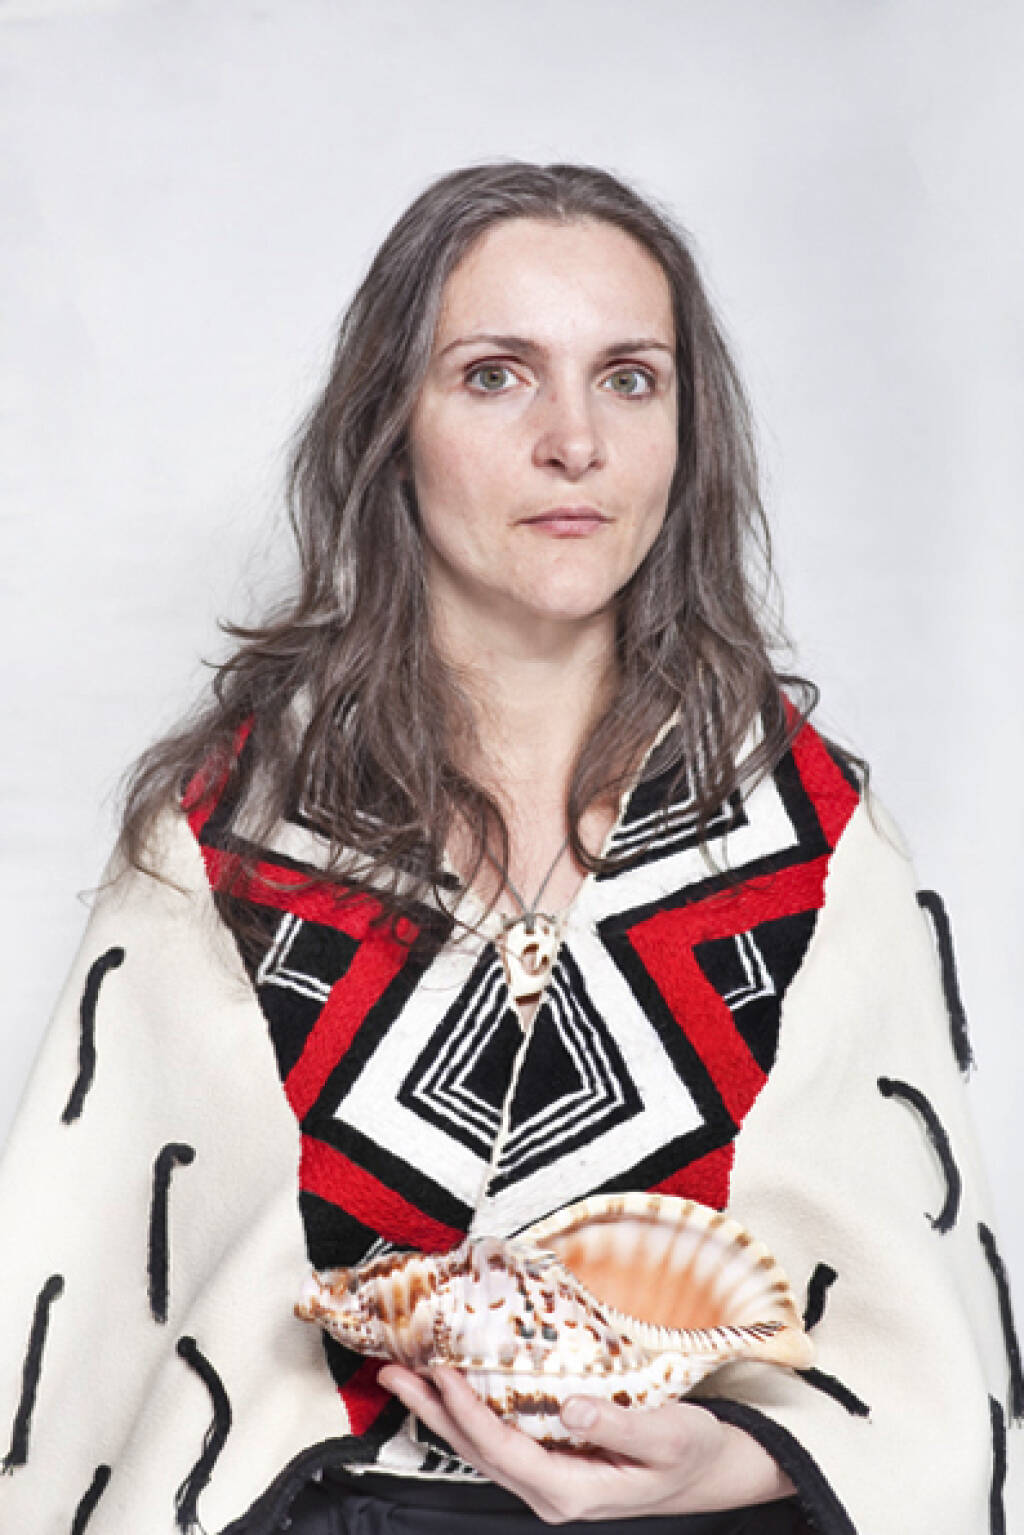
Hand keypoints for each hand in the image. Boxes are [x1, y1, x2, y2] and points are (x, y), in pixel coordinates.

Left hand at [377, 1364, 795, 1522]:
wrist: (708, 1471)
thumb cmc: (692, 1453)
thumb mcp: (669, 1437)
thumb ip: (622, 1424)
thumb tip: (572, 1406)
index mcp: (572, 1491)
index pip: (504, 1451)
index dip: (468, 1413)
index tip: (442, 1373)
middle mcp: (550, 1492)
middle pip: (477, 1452)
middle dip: (433, 1412)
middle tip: (393, 1373)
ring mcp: (547, 1480)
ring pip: (480, 1447)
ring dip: (440, 1412)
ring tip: (405, 1377)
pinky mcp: (550, 1462)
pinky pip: (497, 1439)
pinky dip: (467, 1412)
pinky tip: (452, 1390)